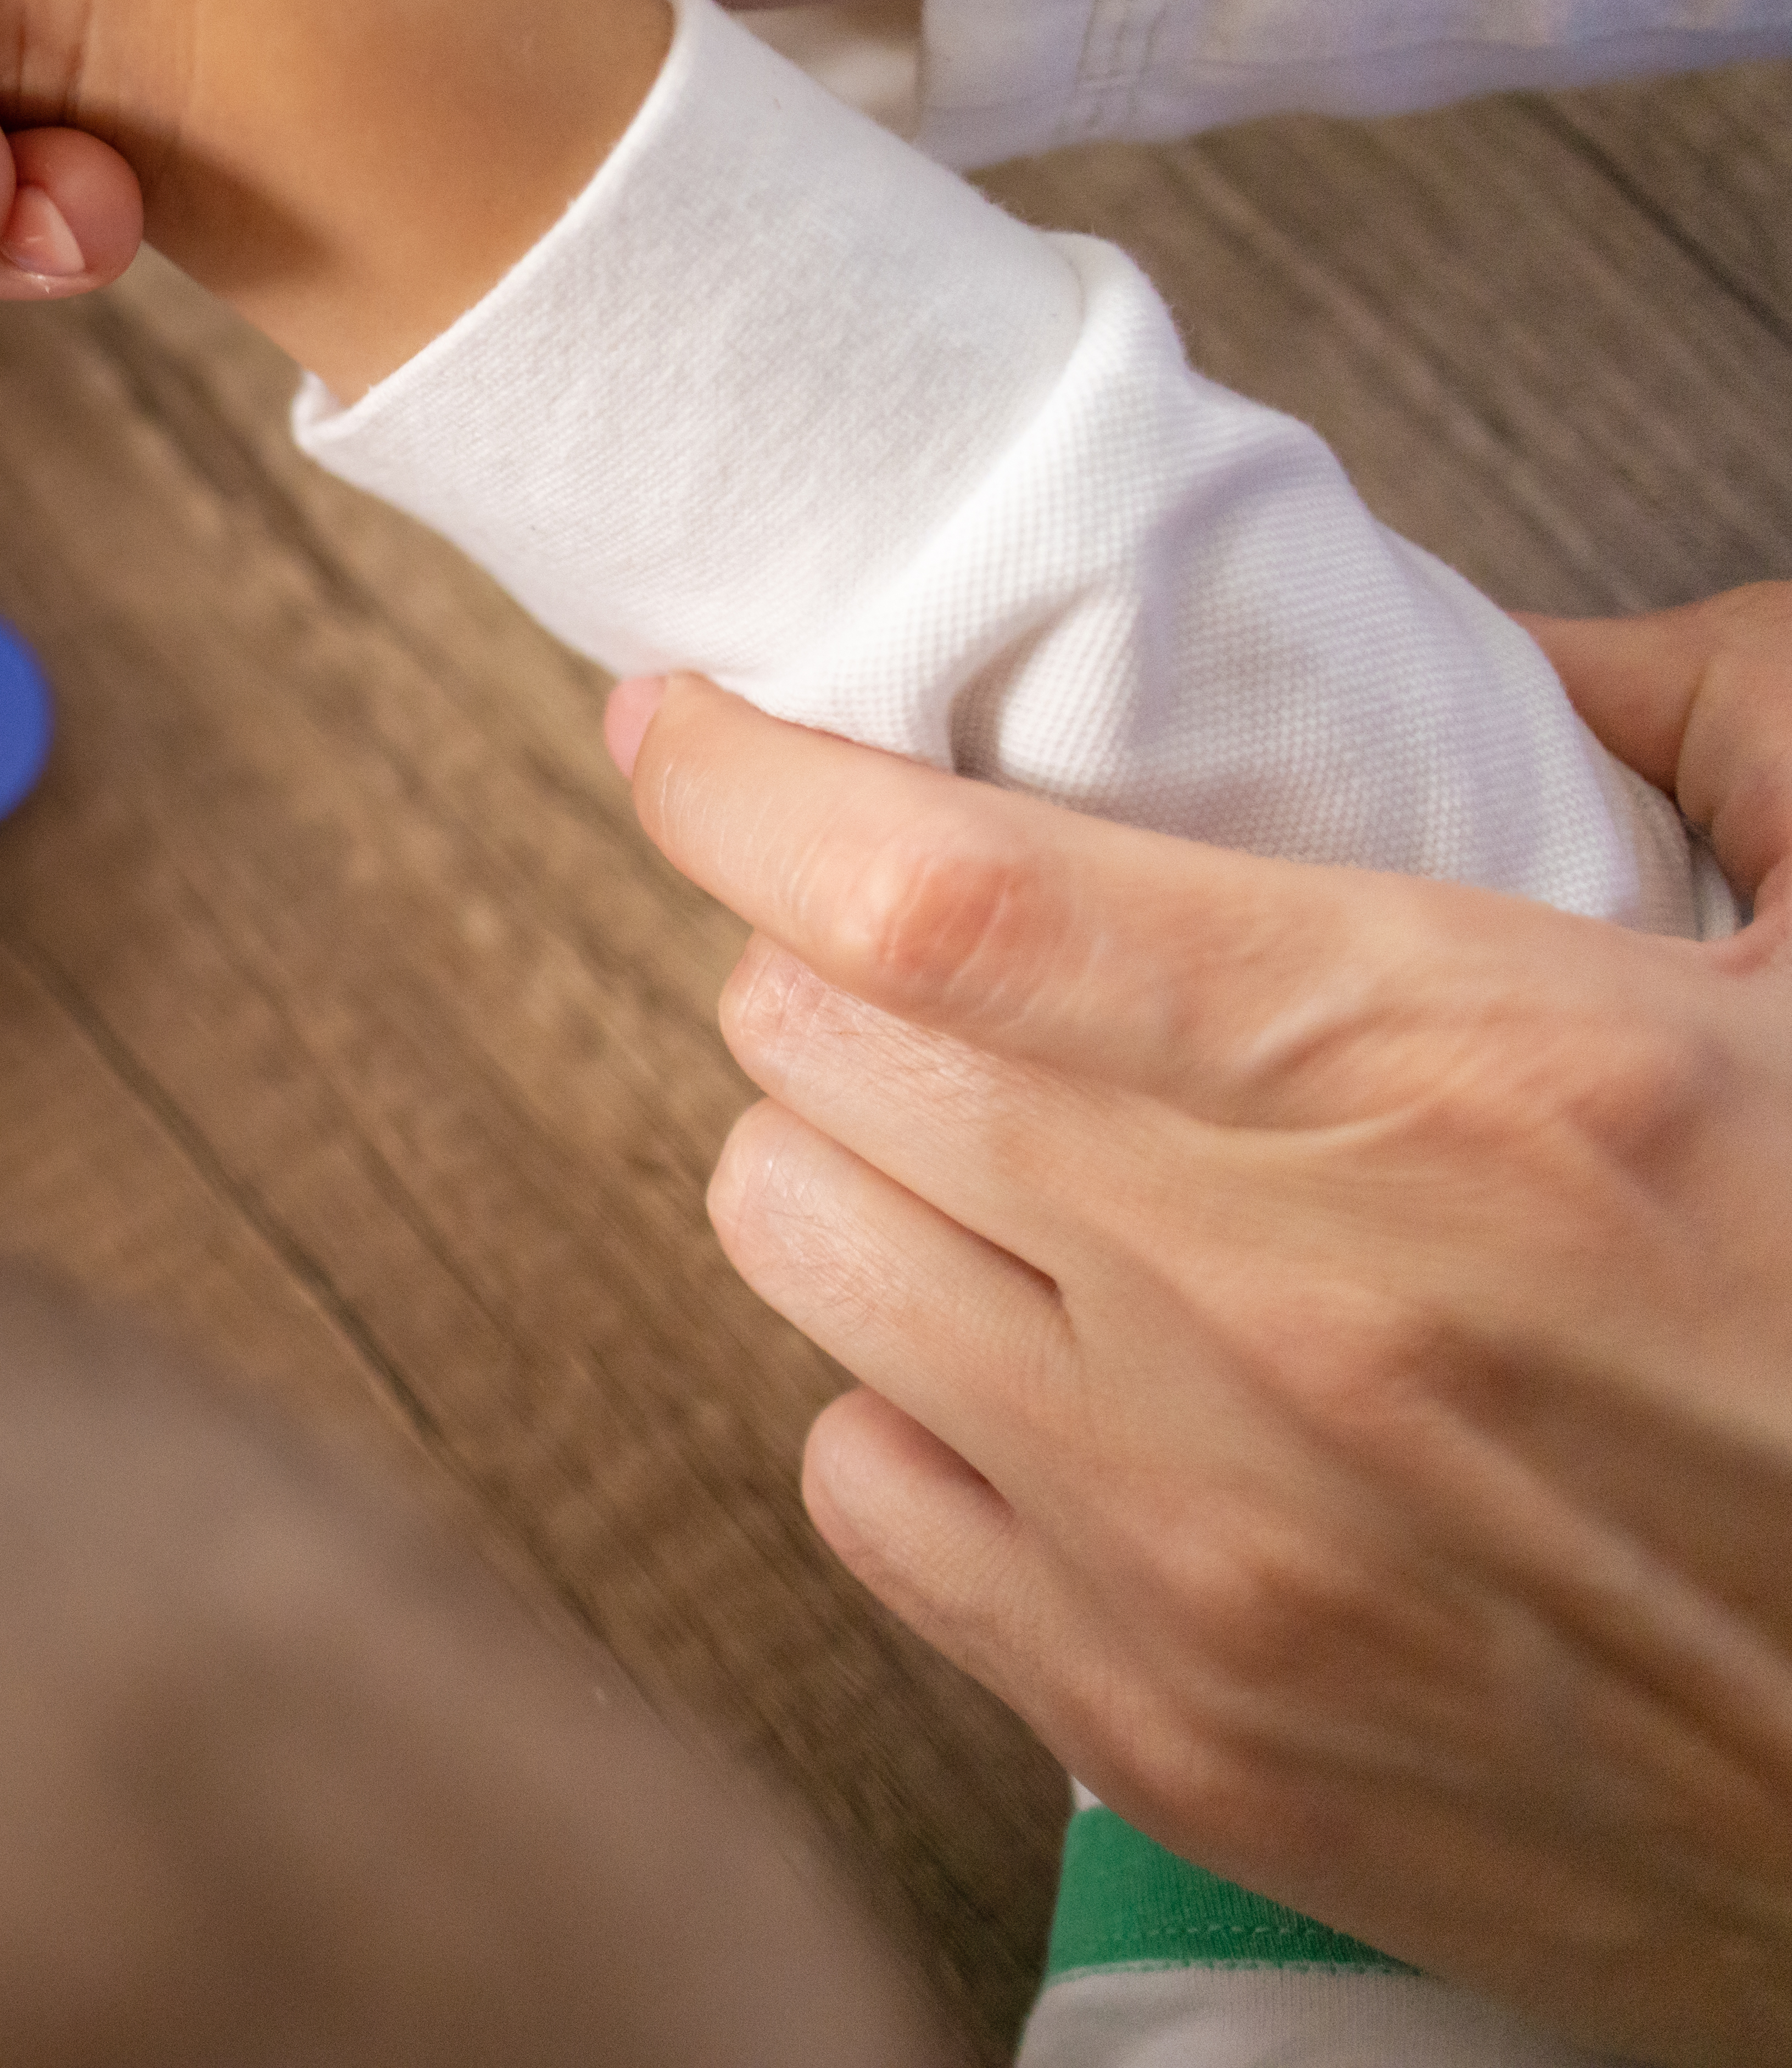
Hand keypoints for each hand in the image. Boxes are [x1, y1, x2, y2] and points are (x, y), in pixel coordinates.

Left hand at [610, 591, 1791, 2065]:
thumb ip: (1713, 732)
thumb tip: (1516, 648)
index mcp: (1456, 1087)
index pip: (935, 895)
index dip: (750, 782)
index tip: (684, 724)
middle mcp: (1277, 1314)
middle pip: (817, 1047)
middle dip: (840, 962)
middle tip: (943, 960)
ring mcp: (1199, 1542)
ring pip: (797, 1241)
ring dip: (859, 1164)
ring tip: (1000, 1156)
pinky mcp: (1171, 1724)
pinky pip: (858, 1480)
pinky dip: (909, 1400)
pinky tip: (1047, 1373)